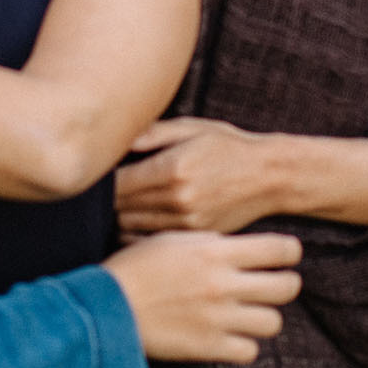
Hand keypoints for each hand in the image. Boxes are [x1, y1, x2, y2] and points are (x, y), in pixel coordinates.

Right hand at [103, 231, 301, 363]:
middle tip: (277, 284)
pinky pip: (249, 351)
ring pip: (273, 322)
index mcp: (214, 252)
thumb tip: (241, 247)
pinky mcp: (208, 348)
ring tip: (251, 312)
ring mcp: (218, 319)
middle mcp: (222, 285)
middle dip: (287, 284)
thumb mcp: (172, 240)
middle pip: (286, 287)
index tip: (286, 256)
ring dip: (264, 316)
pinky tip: (231, 335)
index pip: (278, 250)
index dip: (290, 252)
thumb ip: (210, 242)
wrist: (107, 307)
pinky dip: (244, 344)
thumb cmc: (136, 267)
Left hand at [117, 118, 287, 234]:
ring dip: (119, 218)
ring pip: (130, 228)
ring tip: (120, 205)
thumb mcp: (192, 128)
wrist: (270, 177)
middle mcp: (177, 199)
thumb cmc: (228, 146)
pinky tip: (139, 220)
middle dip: (105, 202)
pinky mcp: (194, 236)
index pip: (116, 184)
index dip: (100, 182)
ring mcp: (187, 222)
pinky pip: (151, 239)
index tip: (97, 175)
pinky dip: (136, 233)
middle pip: (119, 209)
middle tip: (101, 192)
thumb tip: (115, 139)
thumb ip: (152, 133)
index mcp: (172, 168)